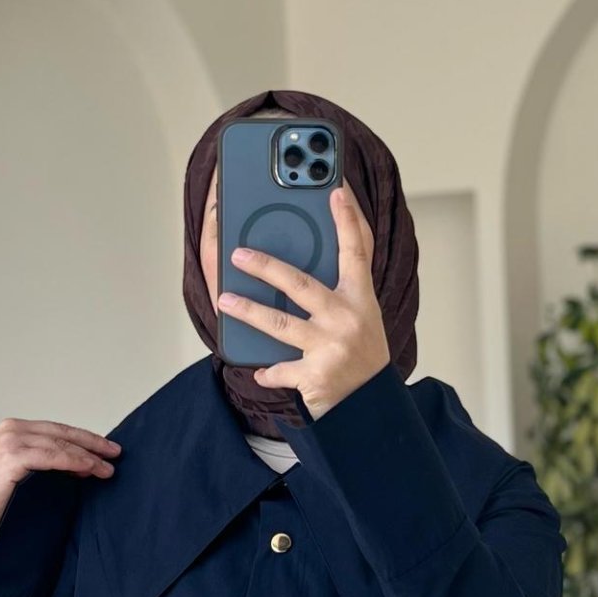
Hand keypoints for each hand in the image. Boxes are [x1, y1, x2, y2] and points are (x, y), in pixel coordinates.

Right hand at [0, 418, 120, 596]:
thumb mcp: (26, 474)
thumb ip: (48, 463)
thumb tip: (83, 463)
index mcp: (13, 429)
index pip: (56, 430)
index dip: (83, 438)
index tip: (106, 448)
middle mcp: (11, 429)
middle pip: (62, 433)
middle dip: (92, 443)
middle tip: (115, 453)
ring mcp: (11, 440)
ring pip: (60, 444)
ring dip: (88, 455)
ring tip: (107, 468)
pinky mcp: (13, 456)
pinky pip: (53, 457)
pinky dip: (75, 461)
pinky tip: (90, 469)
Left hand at [217, 180, 390, 420]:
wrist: (372, 406)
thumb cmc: (362, 355)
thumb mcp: (362, 316)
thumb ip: (340, 290)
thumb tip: (301, 262)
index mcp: (359, 299)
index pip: (356, 252)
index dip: (347, 220)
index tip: (336, 190)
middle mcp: (346, 319)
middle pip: (300, 284)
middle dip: (266, 266)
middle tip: (238, 254)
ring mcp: (329, 347)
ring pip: (280, 324)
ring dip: (248, 311)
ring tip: (224, 301)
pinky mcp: (315, 376)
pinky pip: (279, 370)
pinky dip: (267, 372)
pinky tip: (258, 371)